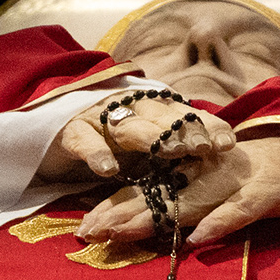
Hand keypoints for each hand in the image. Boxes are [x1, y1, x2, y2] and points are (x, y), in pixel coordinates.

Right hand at [37, 93, 235, 180]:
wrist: (50, 135)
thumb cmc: (108, 144)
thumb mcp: (146, 149)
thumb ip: (173, 152)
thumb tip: (217, 164)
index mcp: (151, 112)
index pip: (186, 115)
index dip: (207, 125)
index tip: (228, 143)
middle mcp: (129, 110)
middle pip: (162, 117)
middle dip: (185, 130)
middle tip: (203, 146)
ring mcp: (99, 119)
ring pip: (128, 125)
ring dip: (150, 137)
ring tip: (171, 150)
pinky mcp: (70, 132)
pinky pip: (84, 141)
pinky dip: (96, 153)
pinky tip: (108, 169)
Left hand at [76, 135, 279, 245]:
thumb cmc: (265, 177)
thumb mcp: (223, 189)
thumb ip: (191, 205)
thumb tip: (155, 231)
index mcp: (197, 172)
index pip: (148, 189)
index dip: (115, 205)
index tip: (83, 227)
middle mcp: (210, 172)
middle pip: (158, 194)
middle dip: (120, 213)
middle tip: (87, 232)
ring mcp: (239, 178)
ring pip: (190, 199)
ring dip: (155, 217)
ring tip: (122, 231)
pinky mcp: (271, 189)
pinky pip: (242, 208)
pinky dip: (221, 222)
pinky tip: (199, 238)